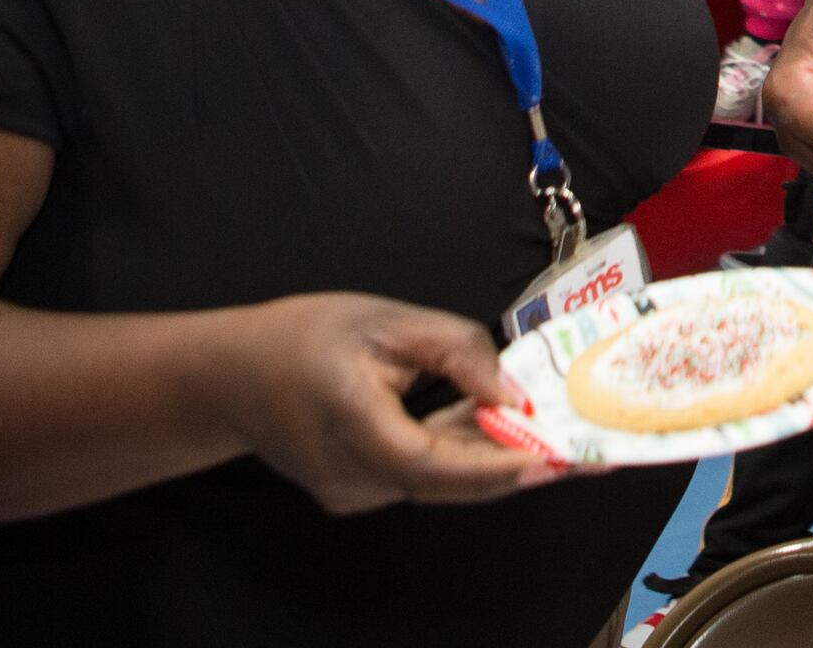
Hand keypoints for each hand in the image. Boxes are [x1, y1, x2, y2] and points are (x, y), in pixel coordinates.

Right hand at [200, 293, 569, 513]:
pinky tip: (488, 423)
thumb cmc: (303, 336)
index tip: (555, 457)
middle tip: (582, 449)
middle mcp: (354, 476)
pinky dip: (456, 452)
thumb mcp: (386, 322)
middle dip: (517, 463)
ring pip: (438, 480)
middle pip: (449, 482)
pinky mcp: (355, 490)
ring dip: (489, 454)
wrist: (230, 375)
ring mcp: (353, 491)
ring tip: (549, 428)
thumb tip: (513, 393)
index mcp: (356, 427)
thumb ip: (456, 352)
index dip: (500, 465)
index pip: (440, 465)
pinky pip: (419, 475)